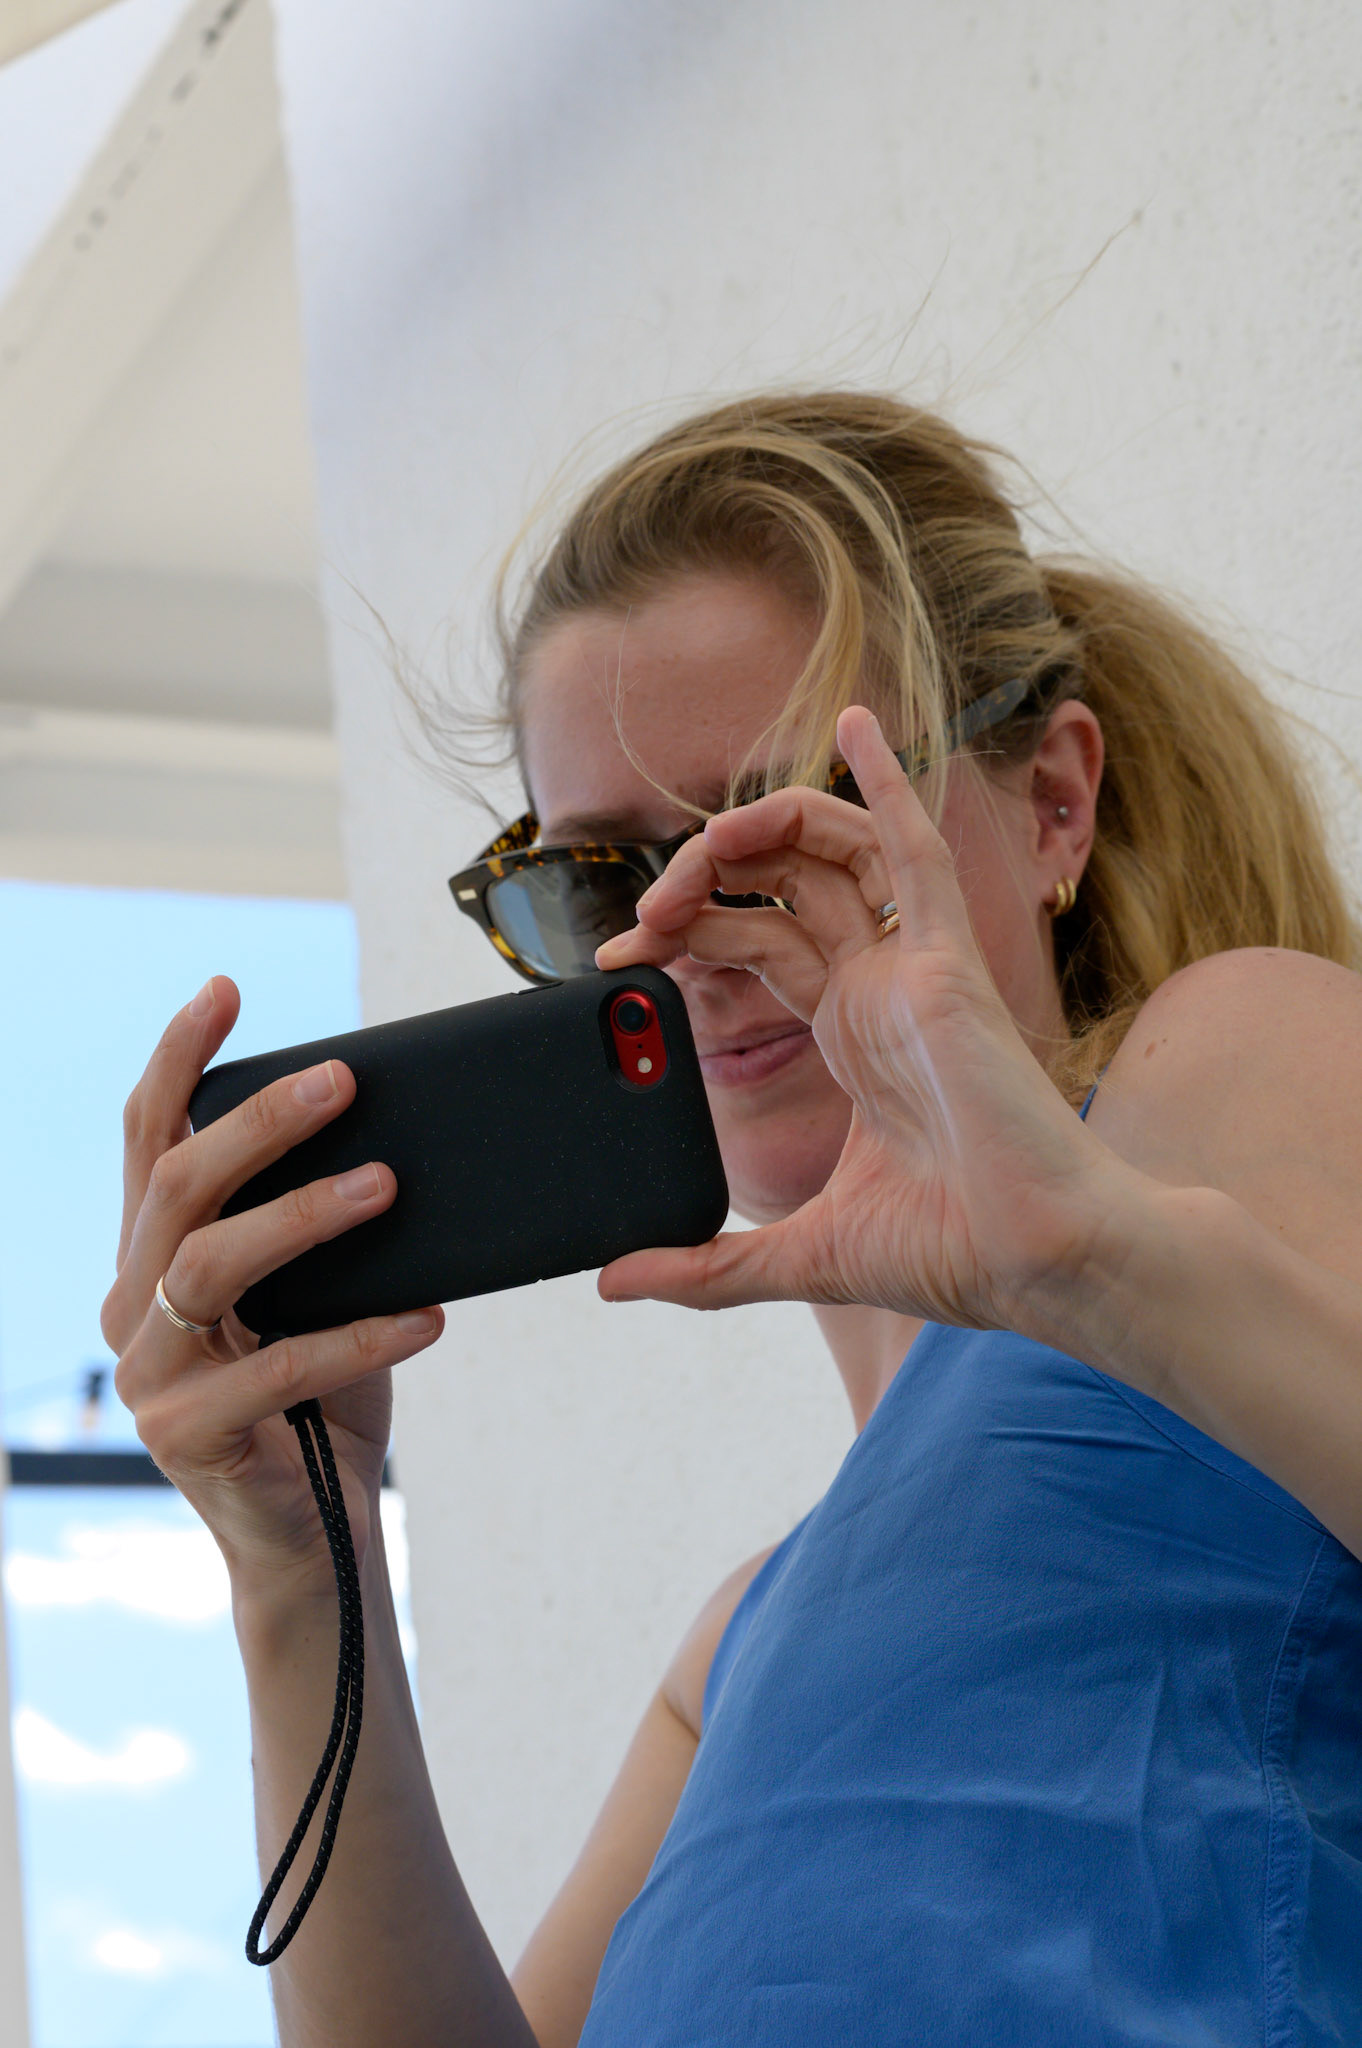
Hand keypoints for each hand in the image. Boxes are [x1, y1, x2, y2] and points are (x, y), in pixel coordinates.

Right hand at [103, 978, 443, 1597]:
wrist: (319, 1533)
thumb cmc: (327, 1394)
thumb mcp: (324, 1290)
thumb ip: (329, 1222)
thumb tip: (400, 1133)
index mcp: (154, 1255)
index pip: (151, 1138)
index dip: (179, 1058)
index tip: (223, 988)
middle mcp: (132, 1303)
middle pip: (180, 1185)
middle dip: (260, 1122)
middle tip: (342, 1080)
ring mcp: (149, 1374)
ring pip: (211, 1264)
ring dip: (305, 1214)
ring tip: (389, 1184)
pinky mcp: (188, 1437)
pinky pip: (276, 1369)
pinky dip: (360, 1336)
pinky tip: (431, 1317)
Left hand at [595, 707, 1128, 1332]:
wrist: (1037, 1263)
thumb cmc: (951, 1251)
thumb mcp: (792, 1255)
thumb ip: (702, 1270)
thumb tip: (611, 1282)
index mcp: (852, 1033)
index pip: (755, 945)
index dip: (682, 936)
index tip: (613, 965)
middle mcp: (881, 986)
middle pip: (780, 887)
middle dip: (699, 884)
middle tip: (637, 920)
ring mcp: (915, 965)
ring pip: (831, 852)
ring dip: (756, 834)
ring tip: (694, 854)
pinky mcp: (947, 958)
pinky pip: (913, 847)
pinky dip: (890, 779)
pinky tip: (854, 723)